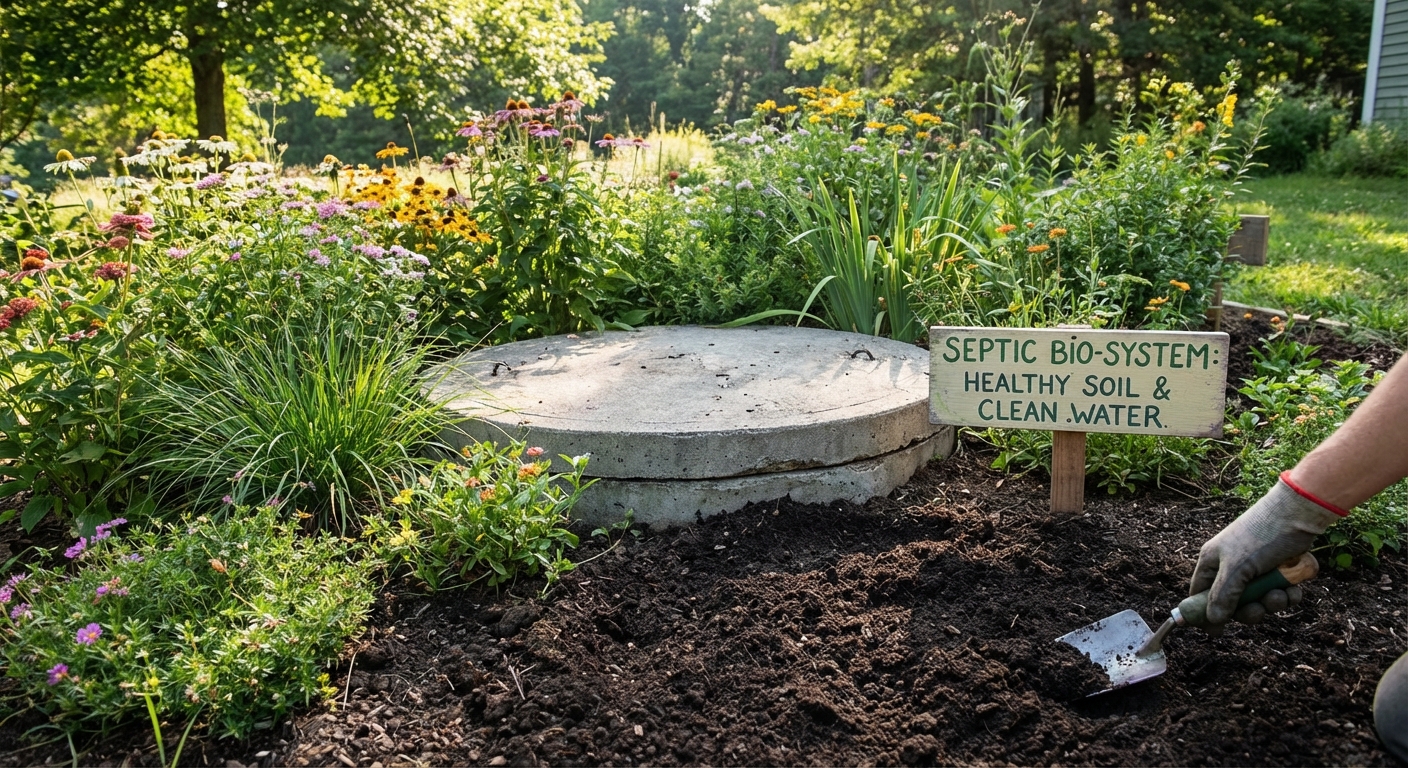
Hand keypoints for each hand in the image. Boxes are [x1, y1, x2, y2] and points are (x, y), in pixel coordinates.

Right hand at [1190, 477, 1338, 631]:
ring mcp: (1255, 568)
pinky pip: (1277, 592)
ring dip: (1271, 603)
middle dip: (1248, 610)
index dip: (1205, 614)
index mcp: (1213, 561)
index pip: (1199, 594)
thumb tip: (1213, 620)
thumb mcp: (1237, 568)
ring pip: (1258, 600)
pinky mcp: (1277, 569)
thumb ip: (1222, 596)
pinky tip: (1294, 589)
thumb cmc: (1262, 535)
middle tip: (1259, 609)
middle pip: (1232, 603)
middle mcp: (1231, 565)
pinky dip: (1286, 595)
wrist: (1299, 514)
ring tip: (1282, 593)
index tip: (1216, 633)